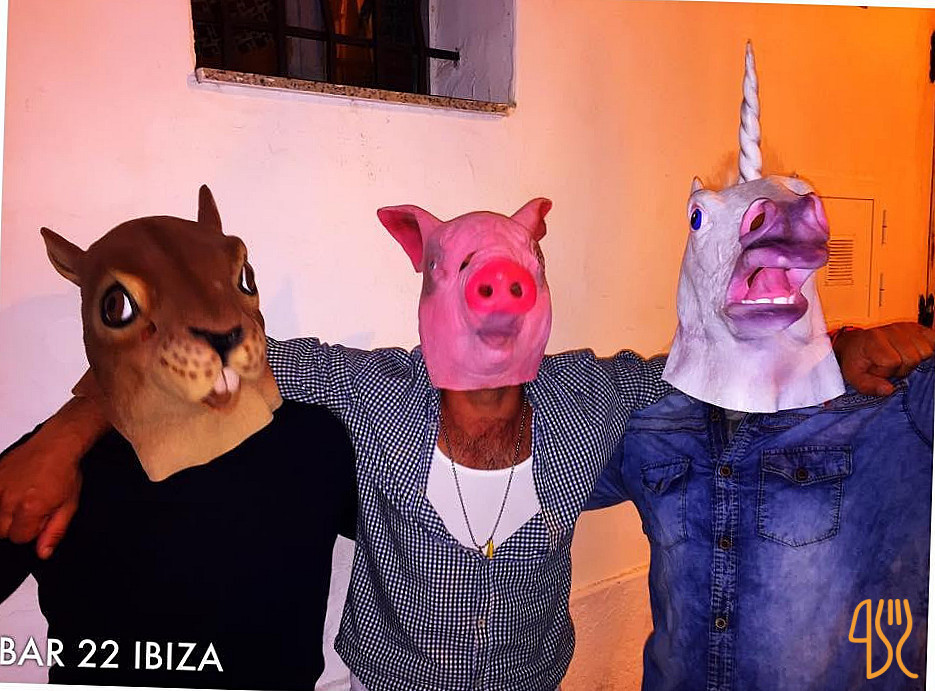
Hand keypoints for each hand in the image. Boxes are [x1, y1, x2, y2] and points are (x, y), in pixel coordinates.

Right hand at [0, 396, 106, 557]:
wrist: (57, 444)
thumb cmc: (65, 471)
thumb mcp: (69, 505)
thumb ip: (54, 531)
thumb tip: (42, 553)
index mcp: (30, 508)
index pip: (19, 538)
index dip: (32, 531)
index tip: (40, 518)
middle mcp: (8, 499)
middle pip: (2, 531)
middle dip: (16, 524)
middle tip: (32, 508)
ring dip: (5, 512)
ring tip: (23, 498)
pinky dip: (0, 498)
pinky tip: (14, 490)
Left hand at [833, 322, 934, 395]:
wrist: (856, 344)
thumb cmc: (856, 359)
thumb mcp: (854, 376)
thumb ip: (868, 386)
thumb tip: (889, 390)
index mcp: (874, 340)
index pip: (894, 361)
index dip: (887, 371)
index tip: (877, 370)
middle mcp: (891, 330)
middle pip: (913, 358)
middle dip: (902, 368)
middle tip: (889, 366)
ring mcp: (905, 328)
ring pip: (926, 351)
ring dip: (915, 360)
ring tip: (900, 359)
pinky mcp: (917, 328)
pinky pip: (933, 341)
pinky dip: (927, 350)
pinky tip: (912, 353)